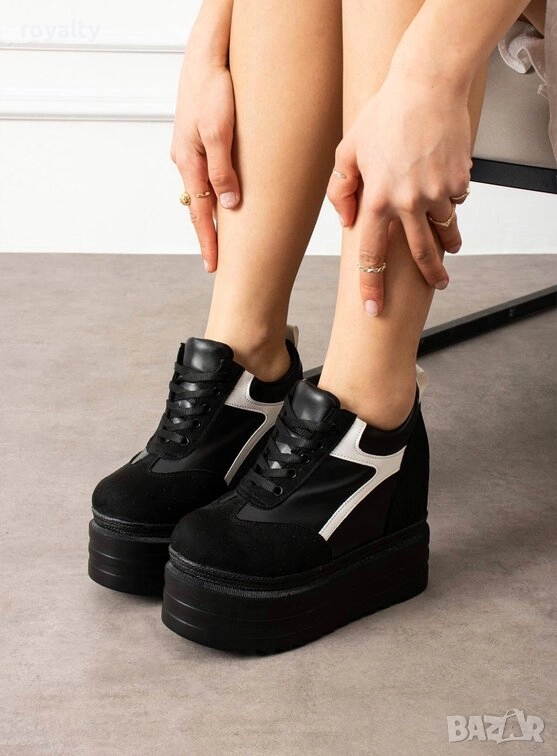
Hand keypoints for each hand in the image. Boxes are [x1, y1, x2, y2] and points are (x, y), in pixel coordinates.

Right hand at [171, 50, 239, 272]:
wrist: (207, 54)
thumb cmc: (214, 88)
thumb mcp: (221, 131)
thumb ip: (223, 169)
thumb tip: (230, 204)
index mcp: (188, 162)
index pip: (200, 214)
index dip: (208, 242)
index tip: (214, 267)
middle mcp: (185, 159)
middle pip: (198, 206)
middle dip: (208, 234)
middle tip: (217, 260)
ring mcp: (189, 148)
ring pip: (201, 189)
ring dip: (212, 212)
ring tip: (224, 235)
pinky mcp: (197, 137)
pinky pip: (205, 172)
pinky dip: (213, 190)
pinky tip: (224, 195)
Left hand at [327, 71, 471, 314]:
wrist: (427, 84)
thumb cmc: (384, 114)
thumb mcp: (348, 150)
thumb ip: (341, 190)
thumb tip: (348, 222)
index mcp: (377, 199)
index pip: (370, 256)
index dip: (371, 286)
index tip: (373, 310)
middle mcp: (408, 202)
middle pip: (420, 254)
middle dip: (431, 275)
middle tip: (439, 284)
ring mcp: (437, 192)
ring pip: (445, 229)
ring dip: (448, 240)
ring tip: (451, 248)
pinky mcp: (459, 180)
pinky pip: (456, 200)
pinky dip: (451, 198)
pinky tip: (444, 181)